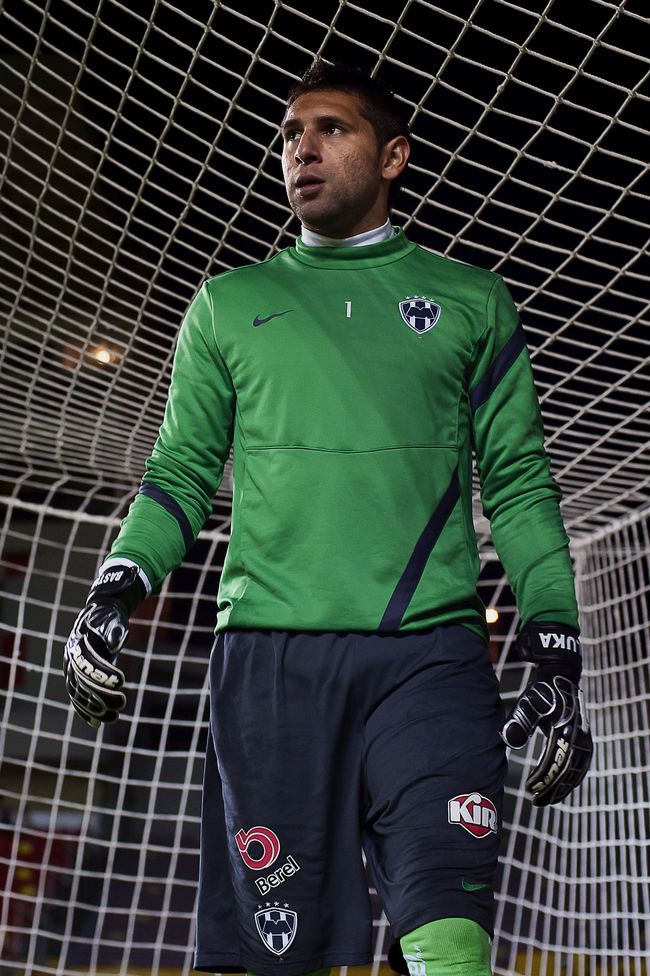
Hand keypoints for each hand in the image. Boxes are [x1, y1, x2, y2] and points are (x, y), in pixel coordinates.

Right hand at [63, 563, 144, 727]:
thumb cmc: (109, 618)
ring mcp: (71, 669)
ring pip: (78, 693)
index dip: (103, 672)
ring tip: (114, 717)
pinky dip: (85, 711)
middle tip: (122, 703)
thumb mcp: (114, 619)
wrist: (98, 616)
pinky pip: (77, 697)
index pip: (88, 661)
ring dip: (94, 707)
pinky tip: (96, 723)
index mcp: (78, 642)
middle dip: (101, 694)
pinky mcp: (75, 678)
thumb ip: (114, 631)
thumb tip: (115, 643)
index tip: (122, 681)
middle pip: (82, 680)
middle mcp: (71, 658)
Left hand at [501, 622, 592, 805]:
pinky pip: (582, 764)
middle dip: (553, 788)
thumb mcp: (527, 703)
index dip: (542, 779)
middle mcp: (577, 736)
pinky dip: (574, 778)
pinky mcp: (585, 737)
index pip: (553, 763)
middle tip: (538, 801)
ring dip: (564, 786)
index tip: (530, 788)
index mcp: (563, 730)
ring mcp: (584, 737)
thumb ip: (519, 723)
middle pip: (567, 772)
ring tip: (550, 798)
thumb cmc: (542, 690)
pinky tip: (564, 786)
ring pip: (577, 771)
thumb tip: (508, 742)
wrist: (561, 674)